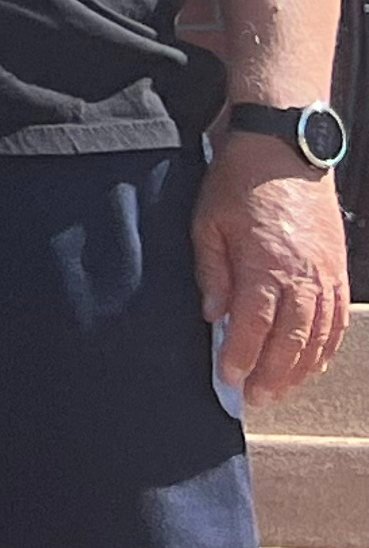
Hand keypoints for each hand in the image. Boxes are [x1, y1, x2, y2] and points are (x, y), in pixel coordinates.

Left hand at [197, 141, 350, 403]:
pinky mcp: (338, 268)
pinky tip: (312, 362)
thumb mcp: (208, 223)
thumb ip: (212, 272)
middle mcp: (304, 275)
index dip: (242, 358)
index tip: (228, 380)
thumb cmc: (240, 183)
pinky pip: (337, 319)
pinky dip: (326, 346)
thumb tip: (213, 316)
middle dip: (272, 375)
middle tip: (254, 398)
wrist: (285, 149)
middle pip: (292, 340)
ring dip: (300, 368)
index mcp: (266, 265)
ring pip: (319, 336)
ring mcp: (326, 273)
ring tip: (280, 389)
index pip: (254, 326)